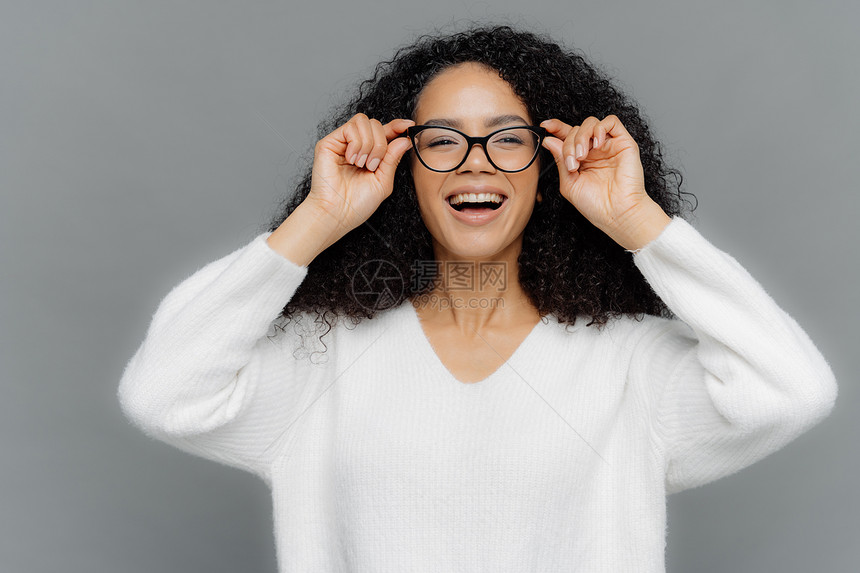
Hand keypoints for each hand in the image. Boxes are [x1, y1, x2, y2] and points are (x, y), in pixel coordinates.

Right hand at [305, 113, 414, 237]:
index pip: (384, 132)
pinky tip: (352, 160)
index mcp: (370, 155)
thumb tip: (405, 140)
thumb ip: (393, 159)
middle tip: (373, 166)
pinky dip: (356, 143)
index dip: (397, 125)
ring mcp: (342, 143)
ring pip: (364, 121)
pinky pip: (350, 127)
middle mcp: (356, 146)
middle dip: (380, 144)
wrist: (338, 214)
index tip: (409, 125)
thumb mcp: (383, 181)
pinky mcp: (329, 142)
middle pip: (376, 124)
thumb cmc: (357, 204)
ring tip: (362, 164)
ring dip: (369, 144)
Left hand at [540, 115, 670, 249]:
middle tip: (571, 163)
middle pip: (576, 130)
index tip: (545, 126)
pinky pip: (611, 121)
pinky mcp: (624, 142)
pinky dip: (600, 128)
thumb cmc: (595, 204)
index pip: (568, 136)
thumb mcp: (569, 183)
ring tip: (582, 157)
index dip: (556, 127)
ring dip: (581, 137)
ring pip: (590, 123)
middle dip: (568, 144)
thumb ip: (560, 160)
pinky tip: (597, 145)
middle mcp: (594, 150)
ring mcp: (609, 145)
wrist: (617, 213)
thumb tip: (549, 140)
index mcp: (581, 159)